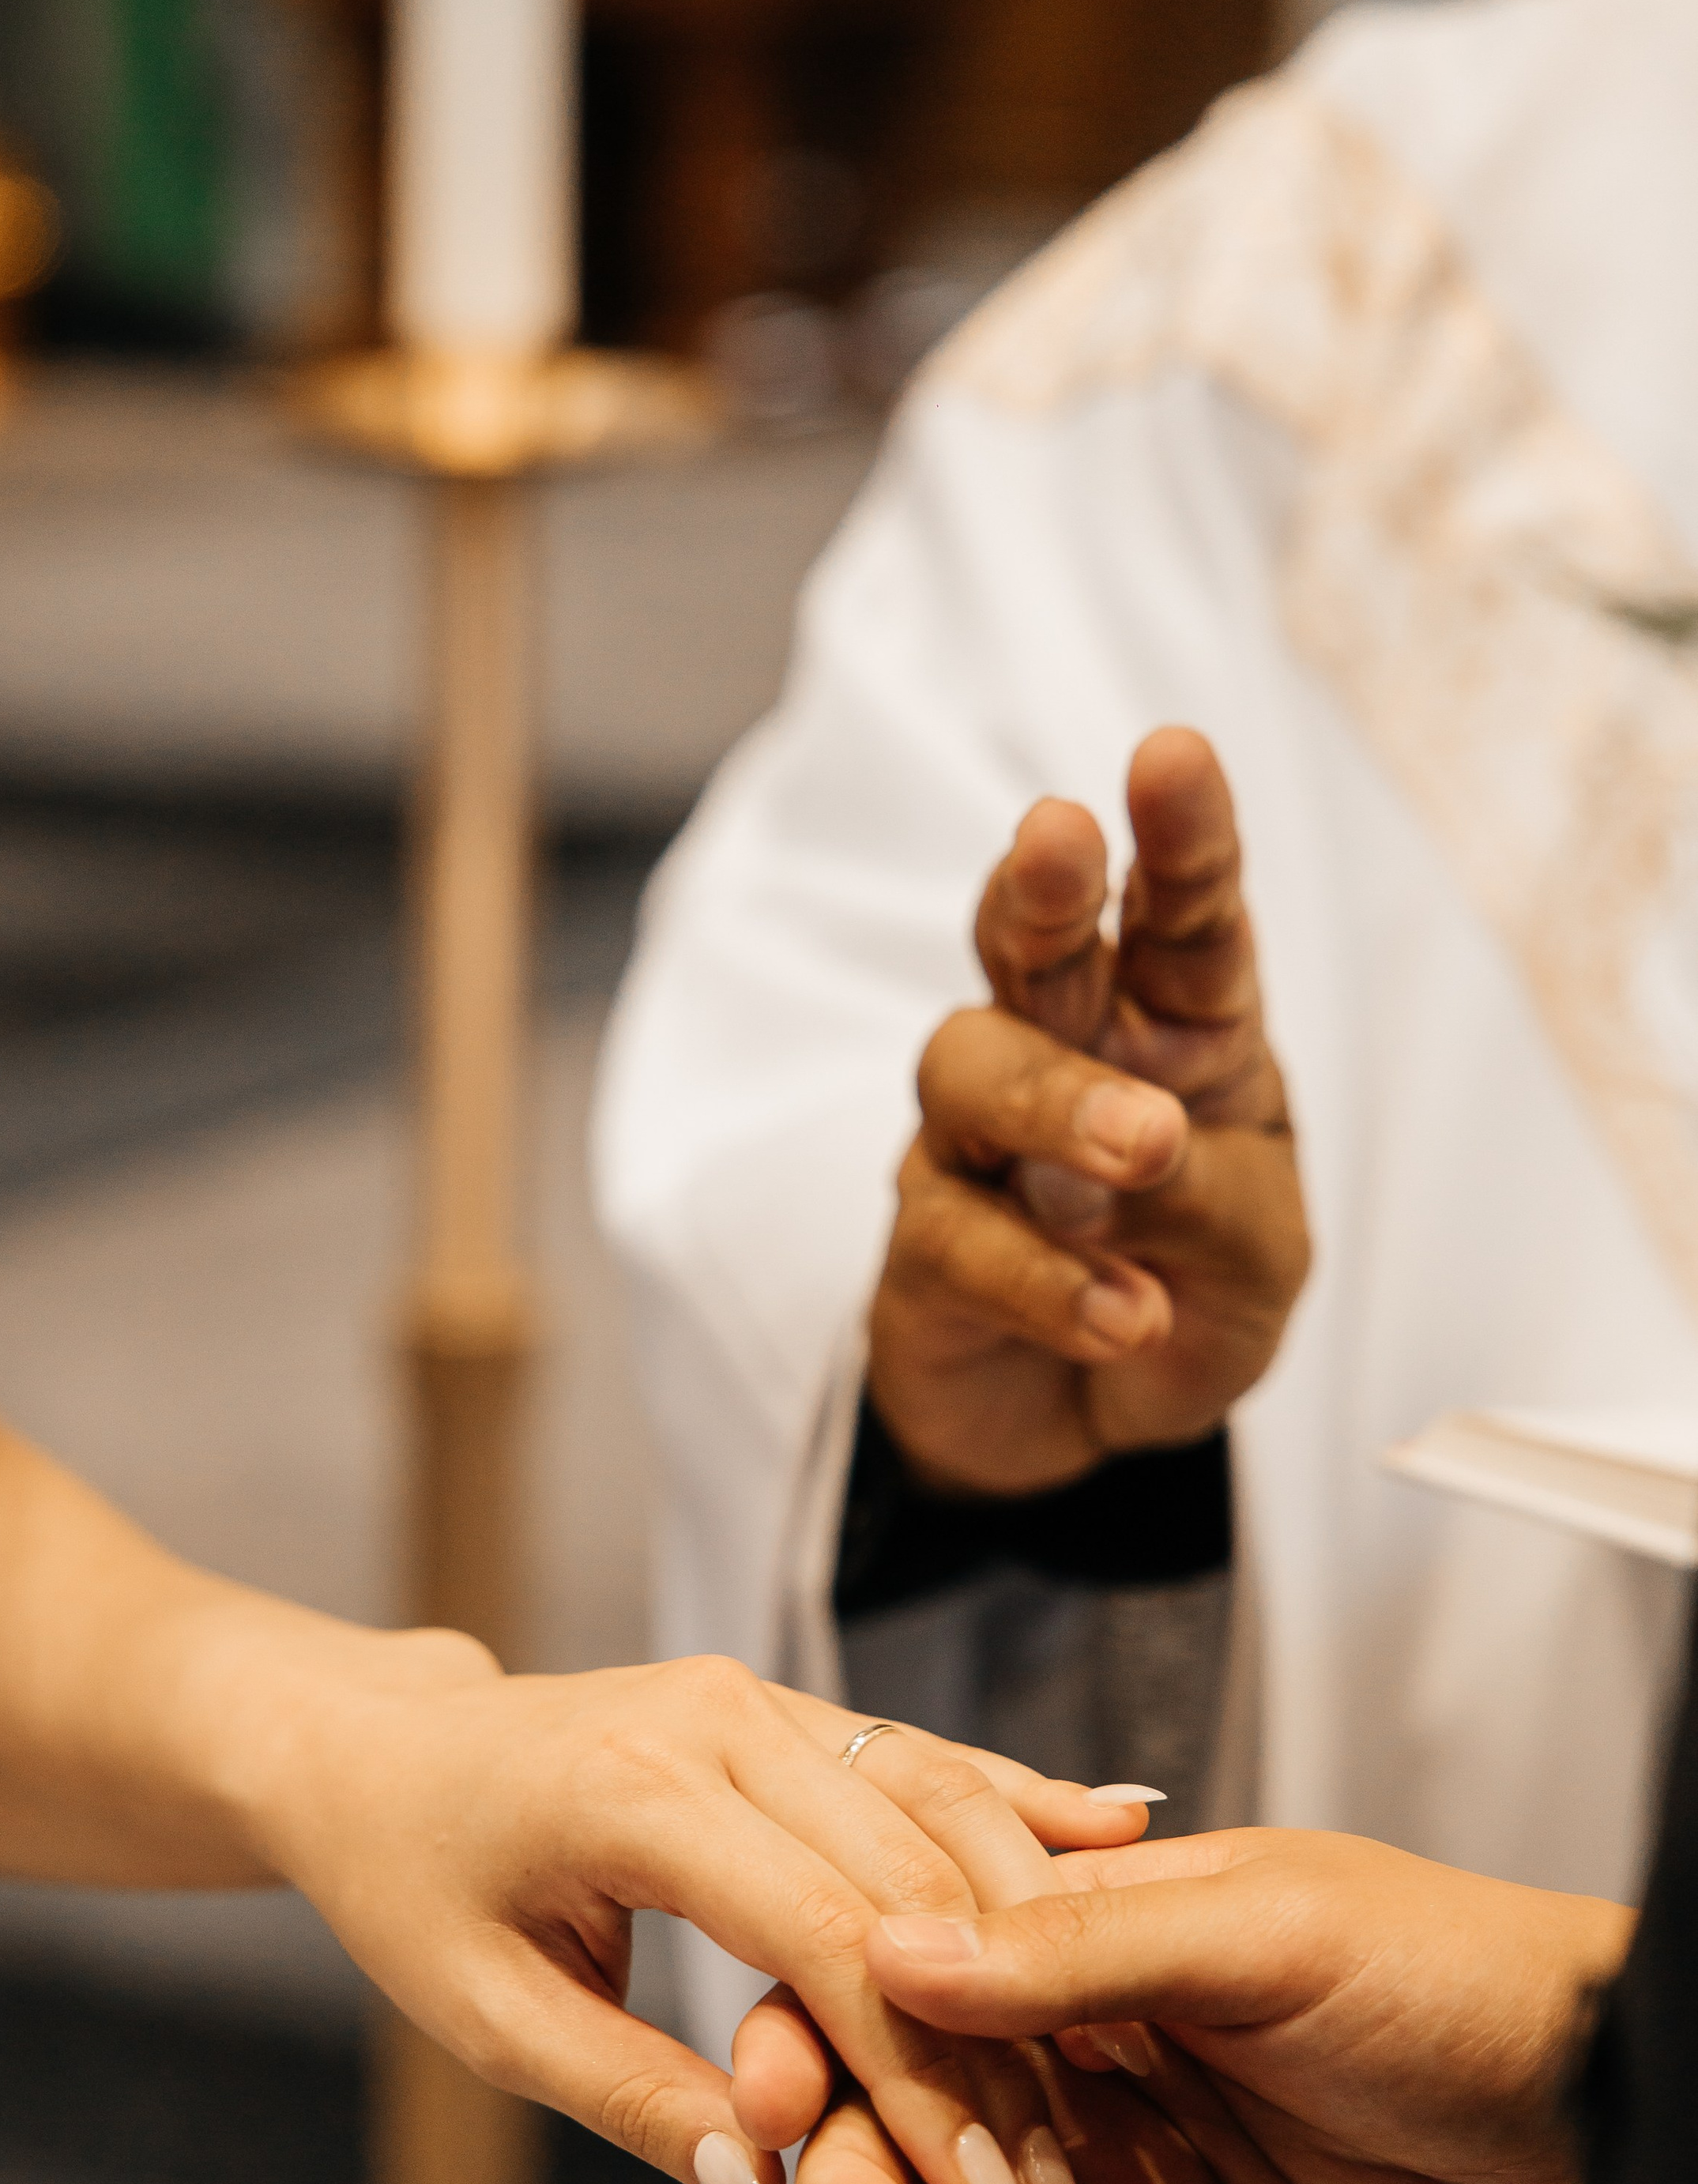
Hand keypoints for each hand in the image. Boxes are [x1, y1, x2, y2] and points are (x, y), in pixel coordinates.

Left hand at [250, 1633, 1154, 2183]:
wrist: (381, 1748)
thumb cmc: (416, 1886)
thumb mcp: (491, 2019)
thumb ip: (638, 2101)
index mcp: (637, 1793)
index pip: (829, 1936)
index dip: (922, 2071)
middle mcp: (717, 1720)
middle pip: (910, 1875)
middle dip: (997, 2032)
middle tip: (1059, 2171)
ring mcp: (757, 1697)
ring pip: (940, 1801)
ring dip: (1030, 1931)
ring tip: (1102, 2066)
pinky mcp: (781, 1703)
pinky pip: (918, 1756)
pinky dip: (1017, 1804)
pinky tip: (1123, 1837)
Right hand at [839, 1828, 1628, 2183]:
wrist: (1621, 2128)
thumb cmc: (1462, 1978)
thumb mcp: (1266, 1928)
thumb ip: (1074, 1949)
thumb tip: (887, 1952)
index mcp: (1084, 1960)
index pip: (894, 1994)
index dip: (813, 2045)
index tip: (773, 2099)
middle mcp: (1088, 2083)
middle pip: (899, 2147)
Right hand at [868, 727, 1308, 1495]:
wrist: (1098, 1430)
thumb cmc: (1192, 1294)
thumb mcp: (1260, 1253)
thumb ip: (1212, 1192)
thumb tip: (1136, 1155)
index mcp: (1177, 1026)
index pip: (1179, 915)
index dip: (1179, 835)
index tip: (1173, 753)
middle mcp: (1067, 1054)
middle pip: (1030, 942)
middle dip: (1043, 880)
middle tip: (1060, 833)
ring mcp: (979, 1143)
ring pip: (969, 1068)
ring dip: (1056, 1099)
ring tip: (1141, 1149)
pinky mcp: (923, 1245)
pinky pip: (958, 1235)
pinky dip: (1048, 1279)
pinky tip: (1124, 1318)